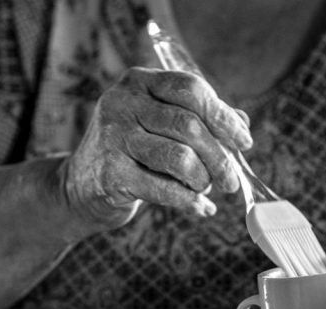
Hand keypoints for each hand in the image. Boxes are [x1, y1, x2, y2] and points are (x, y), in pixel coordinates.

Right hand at [63, 67, 251, 228]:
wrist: (81, 185)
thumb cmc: (132, 153)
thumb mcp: (161, 126)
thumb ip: (199, 120)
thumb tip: (241, 124)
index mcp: (139, 82)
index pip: (191, 89)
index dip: (223, 116)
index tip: (244, 142)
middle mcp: (123, 103)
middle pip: (189, 125)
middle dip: (219, 157)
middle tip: (230, 181)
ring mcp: (113, 137)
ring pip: (180, 158)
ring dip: (202, 180)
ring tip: (204, 189)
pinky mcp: (111, 173)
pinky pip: (165, 189)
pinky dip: (190, 203)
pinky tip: (201, 209)